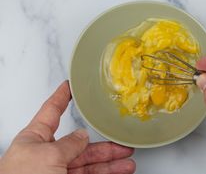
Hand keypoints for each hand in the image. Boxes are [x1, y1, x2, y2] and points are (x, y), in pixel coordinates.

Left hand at [0, 81, 135, 173]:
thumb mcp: (47, 156)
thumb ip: (68, 144)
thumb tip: (82, 136)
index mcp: (34, 139)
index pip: (51, 111)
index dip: (61, 96)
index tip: (68, 86)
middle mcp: (46, 154)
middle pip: (79, 142)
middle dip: (102, 141)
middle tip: (119, 139)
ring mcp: (56, 171)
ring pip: (88, 162)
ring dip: (109, 160)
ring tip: (127, 157)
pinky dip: (107, 173)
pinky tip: (118, 170)